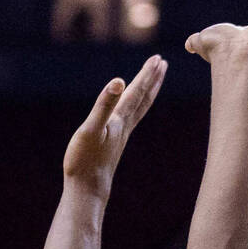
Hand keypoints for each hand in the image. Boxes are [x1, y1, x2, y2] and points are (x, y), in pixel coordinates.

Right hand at [63, 54, 165, 195]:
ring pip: (139, 110)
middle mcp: (124, 126)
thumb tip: (119, 80)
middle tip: (162, 64)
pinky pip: (129, 121)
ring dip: (147, 94)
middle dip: (153, 81)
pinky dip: (135, 110)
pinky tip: (129, 112)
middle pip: (143, 99)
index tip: (157, 59)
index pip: (137, 92)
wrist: (88, 189)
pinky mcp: (114, 145)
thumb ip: (104, 105)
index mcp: (119, 120)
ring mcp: (120, 136)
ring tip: (153, 83)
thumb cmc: (85, 161)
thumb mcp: (91, 129)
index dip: (146, 75)